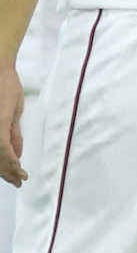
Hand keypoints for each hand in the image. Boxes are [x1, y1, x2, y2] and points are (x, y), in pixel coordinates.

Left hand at [0, 65, 25, 186]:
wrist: (0, 70)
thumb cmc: (5, 87)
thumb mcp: (10, 115)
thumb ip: (12, 135)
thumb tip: (17, 153)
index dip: (6, 168)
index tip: (16, 178)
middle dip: (7, 173)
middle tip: (17, 182)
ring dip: (9, 169)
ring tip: (19, 178)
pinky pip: (3, 147)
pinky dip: (10, 158)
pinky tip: (17, 166)